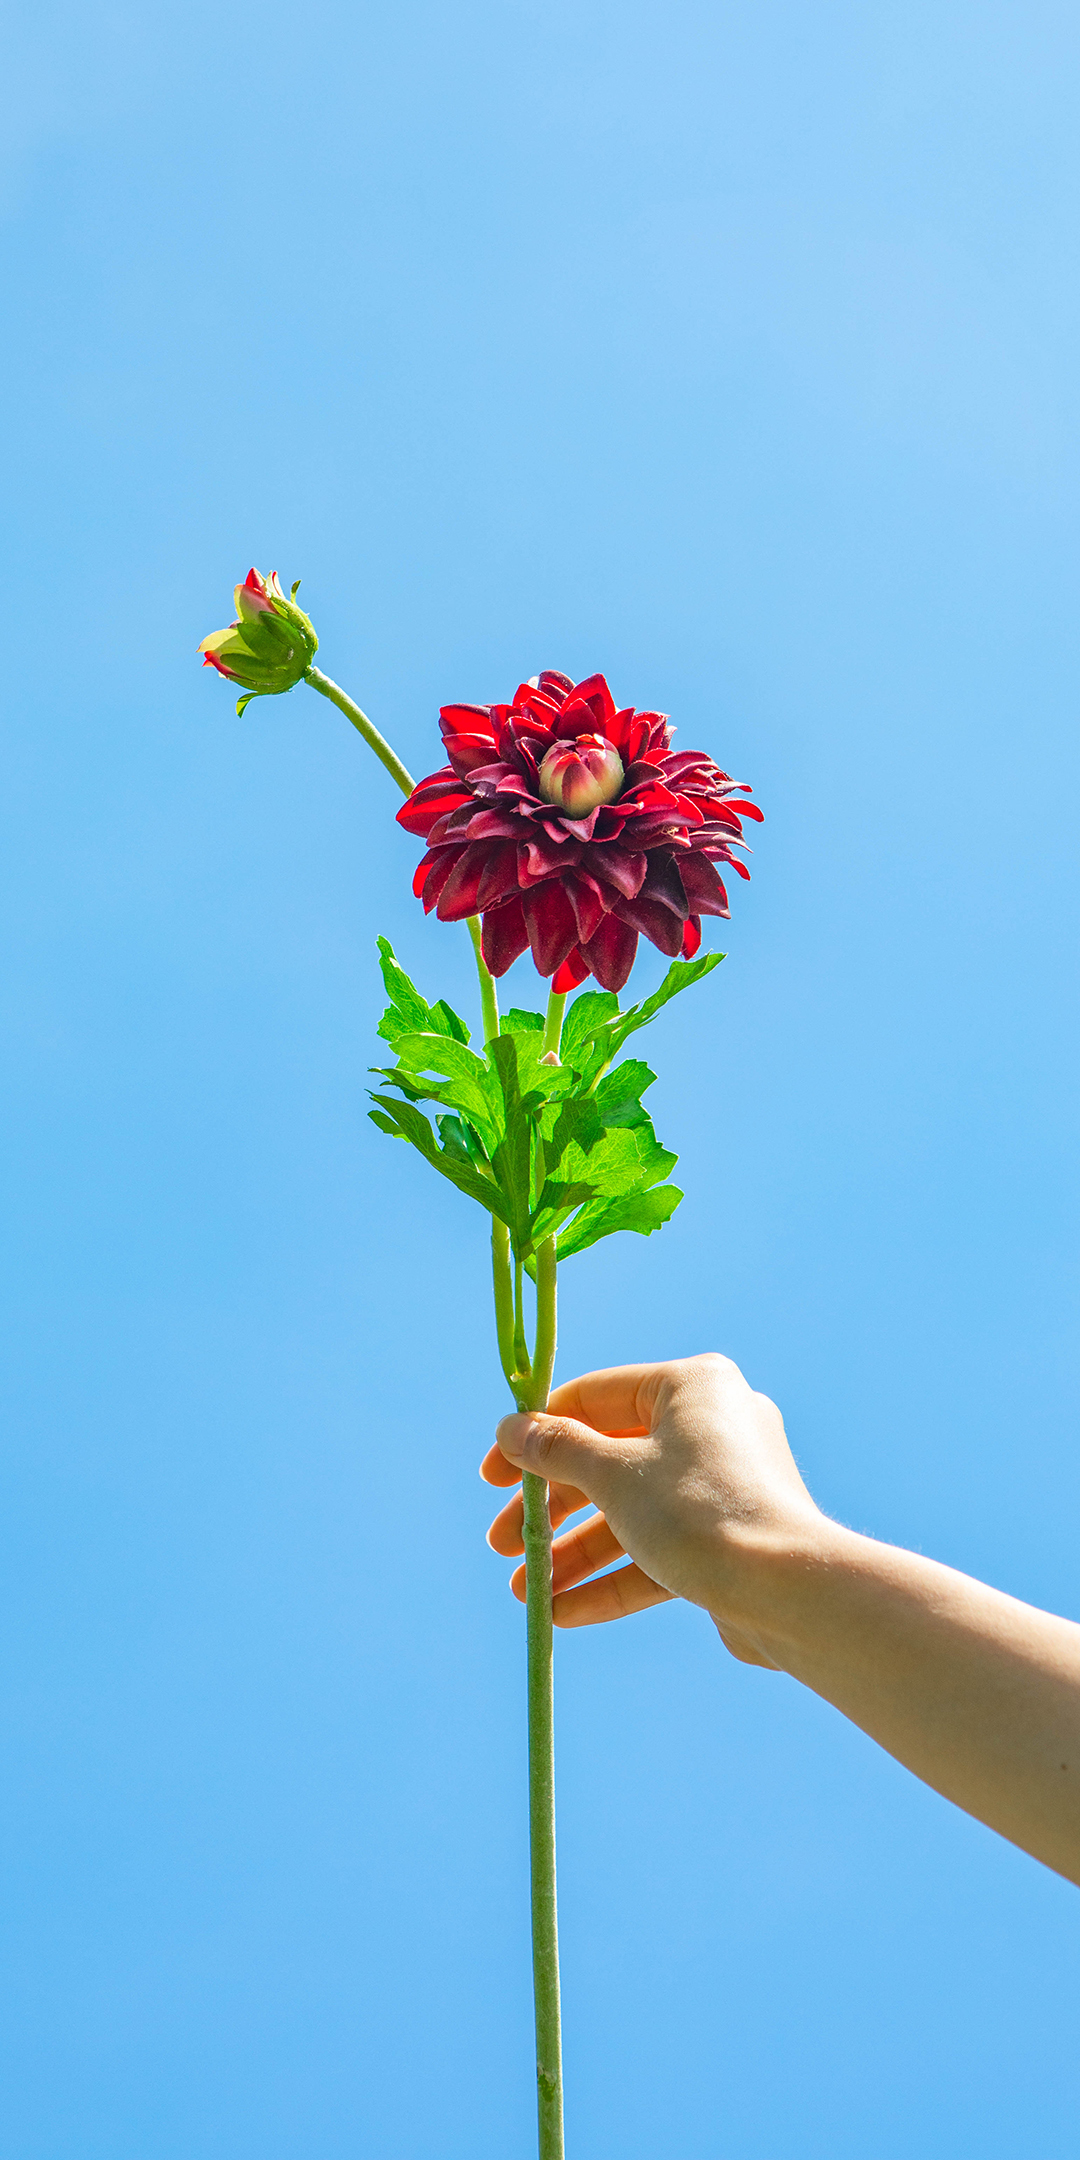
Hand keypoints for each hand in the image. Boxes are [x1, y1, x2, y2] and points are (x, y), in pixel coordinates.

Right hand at [481, 1352, 822, 1657]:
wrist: (788, 1593)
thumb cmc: (698, 1512)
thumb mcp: (612, 1475)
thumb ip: (556, 1450)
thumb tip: (511, 1428)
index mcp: (691, 1387)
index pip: (594, 1397)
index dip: (536, 1435)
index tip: (492, 1475)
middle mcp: (713, 1426)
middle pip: (609, 1460)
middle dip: (551, 1509)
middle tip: (502, 1543)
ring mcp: (724, 1486)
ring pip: (631, 1513)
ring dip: (575, 1552)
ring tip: (526, 1591)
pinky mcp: (730, 1540)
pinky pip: (660, 1549)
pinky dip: (614, 1577)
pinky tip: (565, 1613)